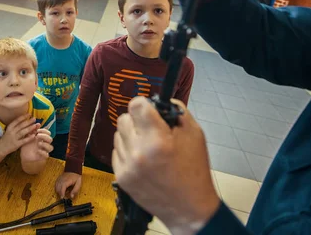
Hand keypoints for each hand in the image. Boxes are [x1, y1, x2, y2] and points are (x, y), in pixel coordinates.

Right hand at [0, 115, 38, 156]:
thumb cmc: (7, 138)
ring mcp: (14, 138)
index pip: (17, 120)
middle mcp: (11, 132)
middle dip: (28, 121)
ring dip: (30, 128)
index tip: (29, 114)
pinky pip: (23, 140)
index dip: (23, 117)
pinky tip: (34, 135)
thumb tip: (26, 121)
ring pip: (23, 132)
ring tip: (35, 125)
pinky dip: (29, 138)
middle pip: (21, 125)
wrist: (1, 148)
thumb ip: (16, 126)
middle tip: (34, 118)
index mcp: (10, 127)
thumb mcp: (9, 130)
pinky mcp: (16, 144)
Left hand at [20, 128, 52, 162]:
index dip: (44, 131)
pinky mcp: (43, 157)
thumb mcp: (28, 136)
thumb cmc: (26, 144)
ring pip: (51, 147)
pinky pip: (46, 155)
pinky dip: (43, 152)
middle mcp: (44, 143)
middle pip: (50, 139)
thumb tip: (38, 123)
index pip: (48, 133)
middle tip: (37, 135)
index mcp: (42, 138)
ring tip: (38, 144)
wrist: (23, 154)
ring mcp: (44, 150)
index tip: (38, 130)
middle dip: (45, 136)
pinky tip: (37, 151)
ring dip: (45, 144)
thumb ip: (32, 130)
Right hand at [55, 172, 81, 198]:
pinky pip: (56, 185)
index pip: (63, 187)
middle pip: (58, 188)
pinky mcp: (58, 179)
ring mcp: (59, 179)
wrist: (73, 170)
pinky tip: (62, 189)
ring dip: (59, 191)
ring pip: (56, 187)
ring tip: (64, 192)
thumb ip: (75, 190)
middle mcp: (62, 180)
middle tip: (65, 196)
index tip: (62, 197)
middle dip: (60, 194)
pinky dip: (58, 189)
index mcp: (67, 181)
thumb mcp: (78, 184)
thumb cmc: (76, 177)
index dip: (62, 193)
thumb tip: (71, 196)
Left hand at [112, 97, 219, 234]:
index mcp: (157, 139)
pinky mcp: (121, 177)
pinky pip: (116, 151)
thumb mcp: (195, 134)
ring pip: (117, 134)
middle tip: (150, 130)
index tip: (149, 110)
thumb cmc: (194, 170)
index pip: (136, 105)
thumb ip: (176, 110)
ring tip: (147, 146)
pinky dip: (126, 151)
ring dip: (130, 135)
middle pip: (123, 118)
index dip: (144, 104)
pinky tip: (142, 159)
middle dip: (136, 120)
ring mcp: (127, 166)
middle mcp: (138, 152)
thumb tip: (157, 101)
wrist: (189, 208)